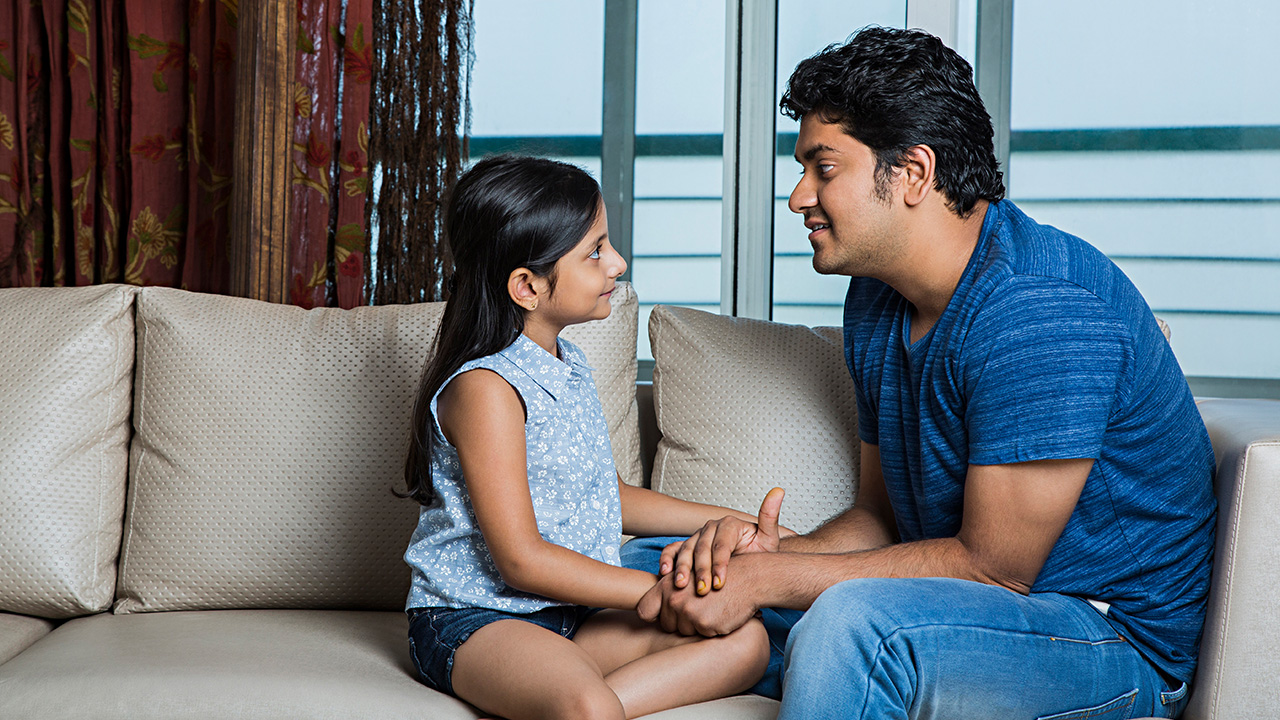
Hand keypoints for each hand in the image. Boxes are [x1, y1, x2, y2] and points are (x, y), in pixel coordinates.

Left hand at [637, 555, 763, 636]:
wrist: (747, 579)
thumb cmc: (717, 577)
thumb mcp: (689, 576)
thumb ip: (668, 591)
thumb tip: (646, 613)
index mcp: (666, 585)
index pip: (644, 611)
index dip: (653, 616)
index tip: (661, 615)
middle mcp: (674, 599)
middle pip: (666, 625)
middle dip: (680, 621)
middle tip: (699, 606)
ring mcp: (689, 613)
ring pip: (684, 633)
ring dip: (696, 626)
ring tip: (711, 608)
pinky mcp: (704, 625)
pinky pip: (701, 636)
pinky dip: (711, 629)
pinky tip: (720, 614)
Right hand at [660, 487, 789, 595]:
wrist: (749, 564)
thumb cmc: (758, 554)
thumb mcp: (768, 538)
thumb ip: (770, 517)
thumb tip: (779, 491)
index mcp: (728, 524)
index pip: (721, 544)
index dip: (719, 563)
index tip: (720, 583)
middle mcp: (710, 527)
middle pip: (702, 549)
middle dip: (701, 571)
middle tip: (702, 591)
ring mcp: (696, 537)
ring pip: (685, 550)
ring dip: (682, 568)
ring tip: (681, 585)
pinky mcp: (686, 546)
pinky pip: (673, 551)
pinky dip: (667, 560)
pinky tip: (665, 573)